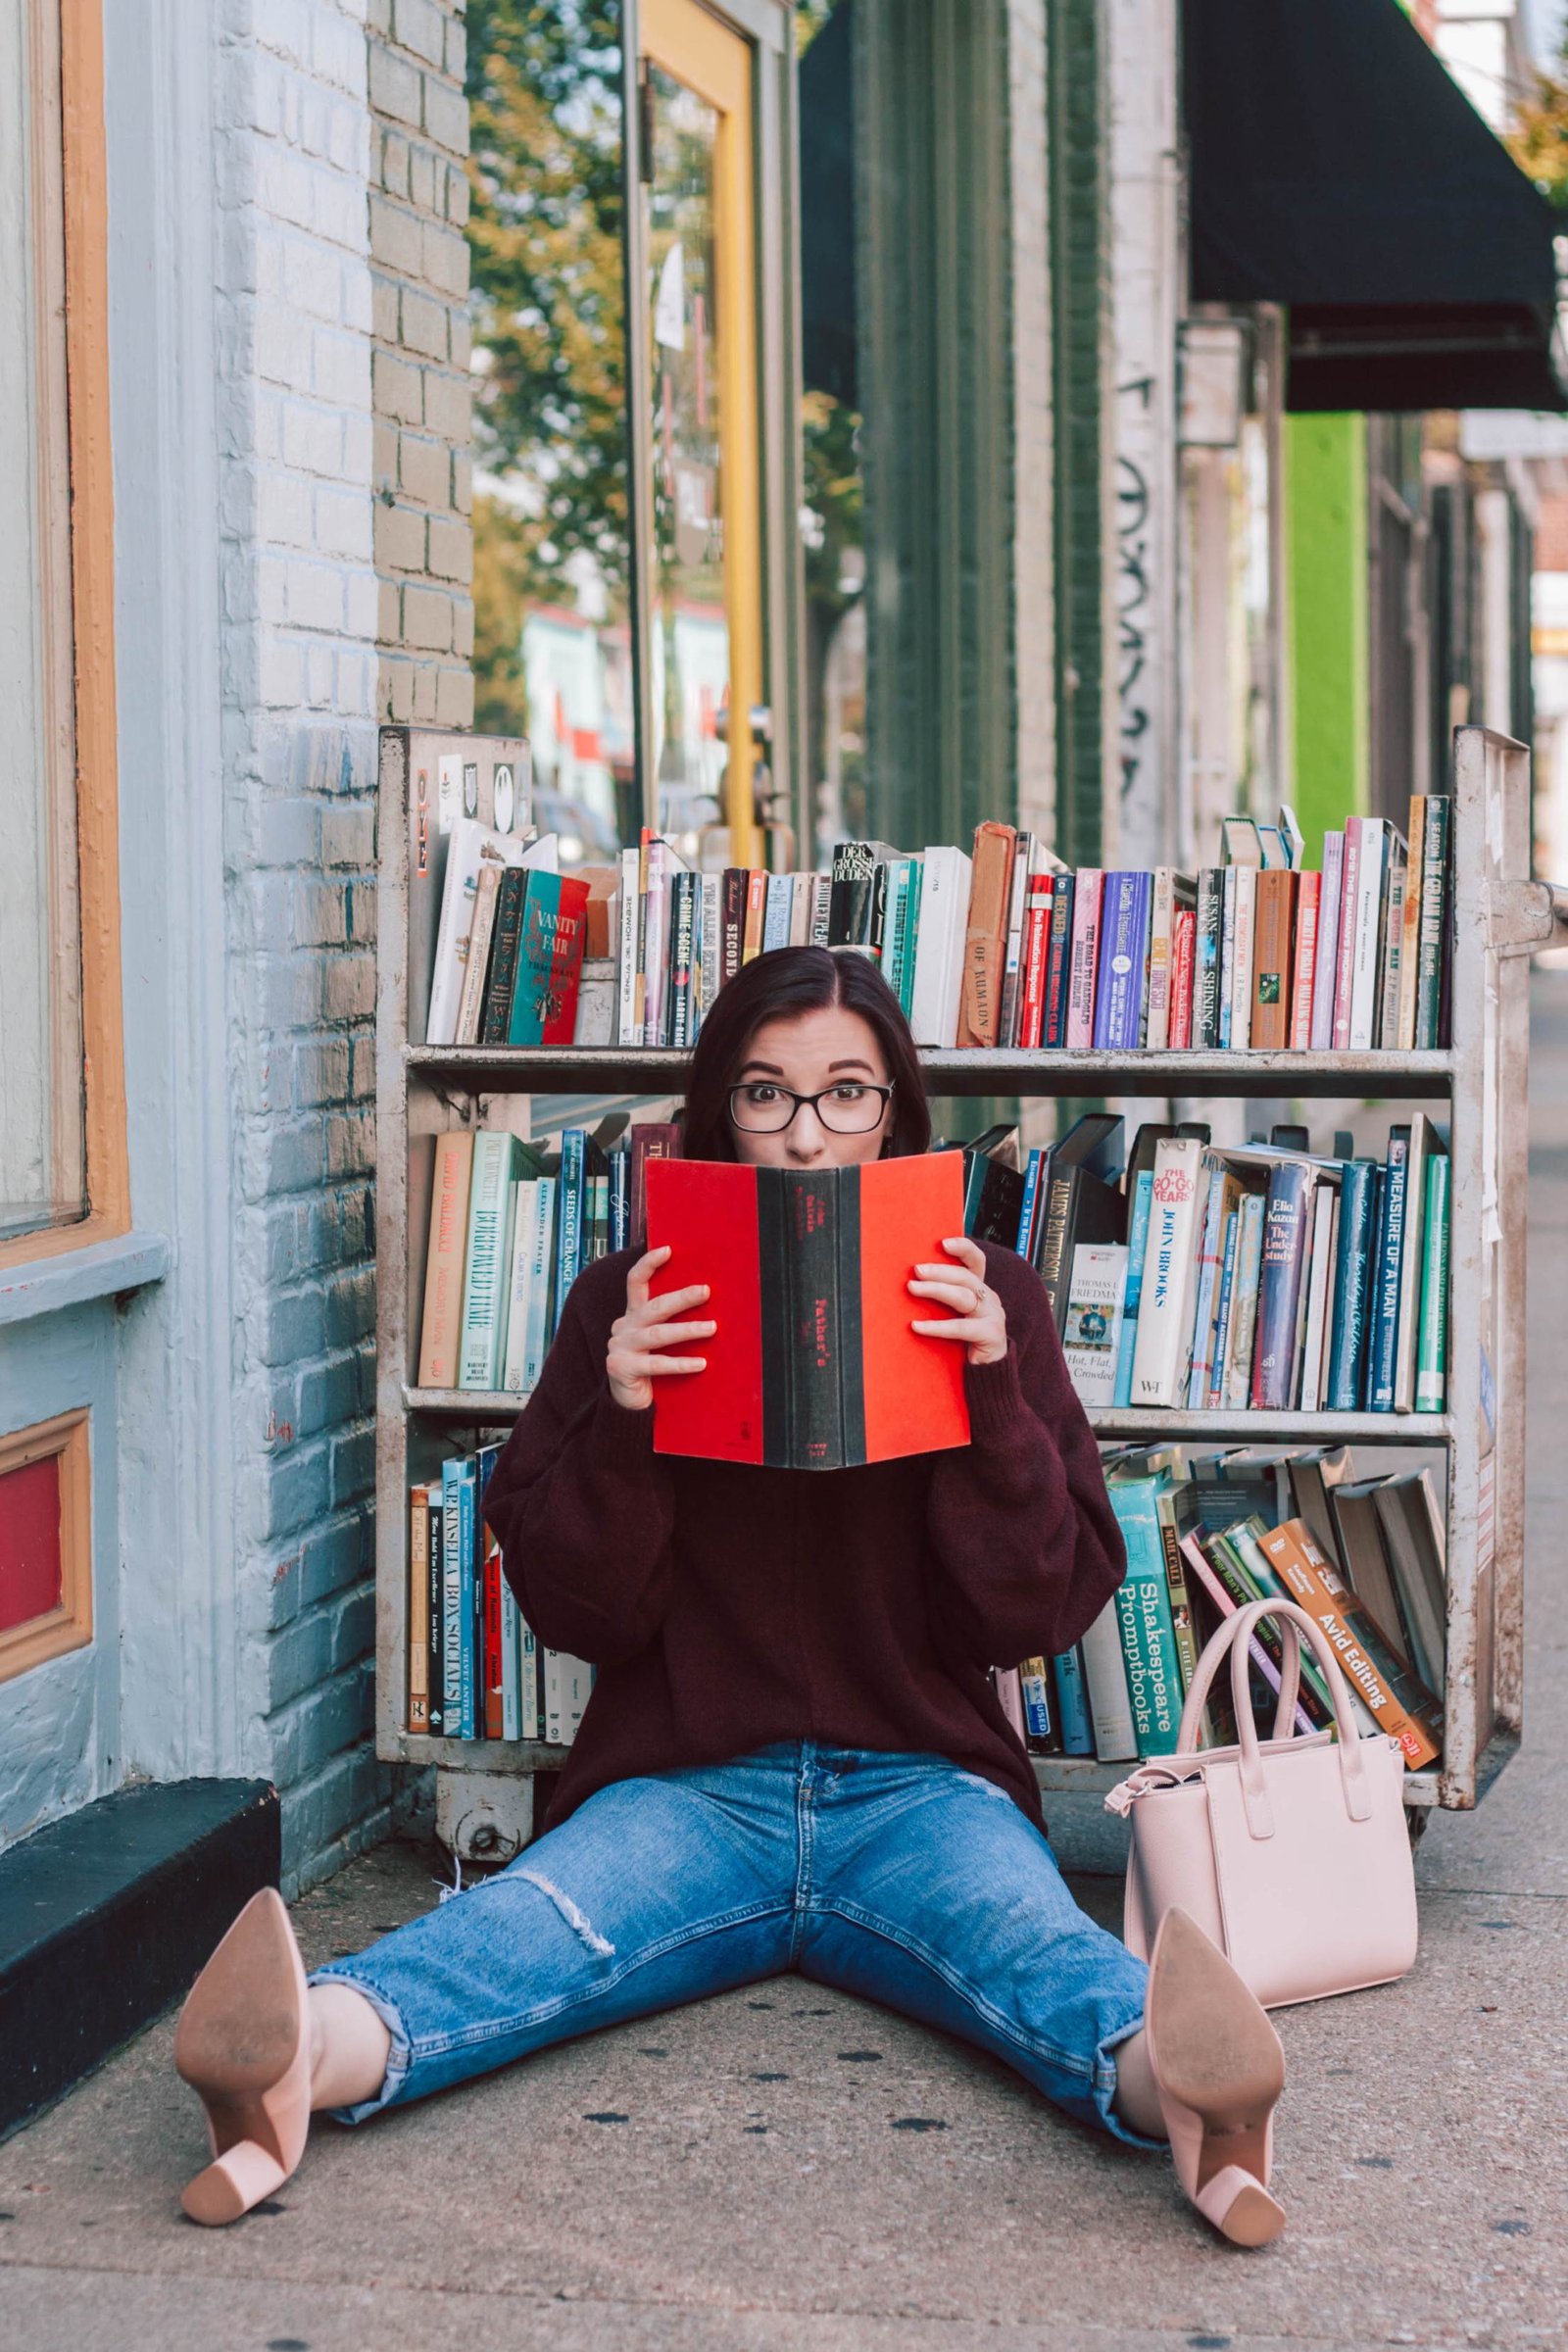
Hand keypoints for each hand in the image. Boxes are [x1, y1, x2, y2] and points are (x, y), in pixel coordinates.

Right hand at [607, 1245, 715, 1411]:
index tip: (669, 1249)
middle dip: (682, 1297)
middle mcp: (623, 1327)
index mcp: (631, 1316)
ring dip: (688, 1330)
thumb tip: (705, 1300)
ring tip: (712, 1329)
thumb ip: (667, 1322)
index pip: (636, 1282)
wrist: (627, 1402)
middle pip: (655, 1306)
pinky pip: (657, 1364)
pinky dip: (681, 1364)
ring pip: (658, 1334)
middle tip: (706, 1291)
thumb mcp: (656, 1341)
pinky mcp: (622, 1368)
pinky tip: (701, 1363)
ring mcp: (620, 1347)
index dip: (649, 1264)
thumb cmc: (648, 1367)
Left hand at [909, 1235, 1007, 1367]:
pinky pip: (961, 1328)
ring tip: (912, 1288)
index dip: (963, 1248)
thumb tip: (909, 1281)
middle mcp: (989, 1298)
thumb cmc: (964, 1342)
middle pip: (965, 1277)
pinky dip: (937, 1326)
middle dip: (939, 1271)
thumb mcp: (954, 1314)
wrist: (987, 1372)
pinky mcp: (990, 1335)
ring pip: (964, 1297)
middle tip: (916, 1270)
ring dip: (936, 1290)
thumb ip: (942, 1298)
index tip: (943, 1242)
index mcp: (980, 1289)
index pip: (976, 1261)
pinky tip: (916, 1326)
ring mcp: (992, 1316)